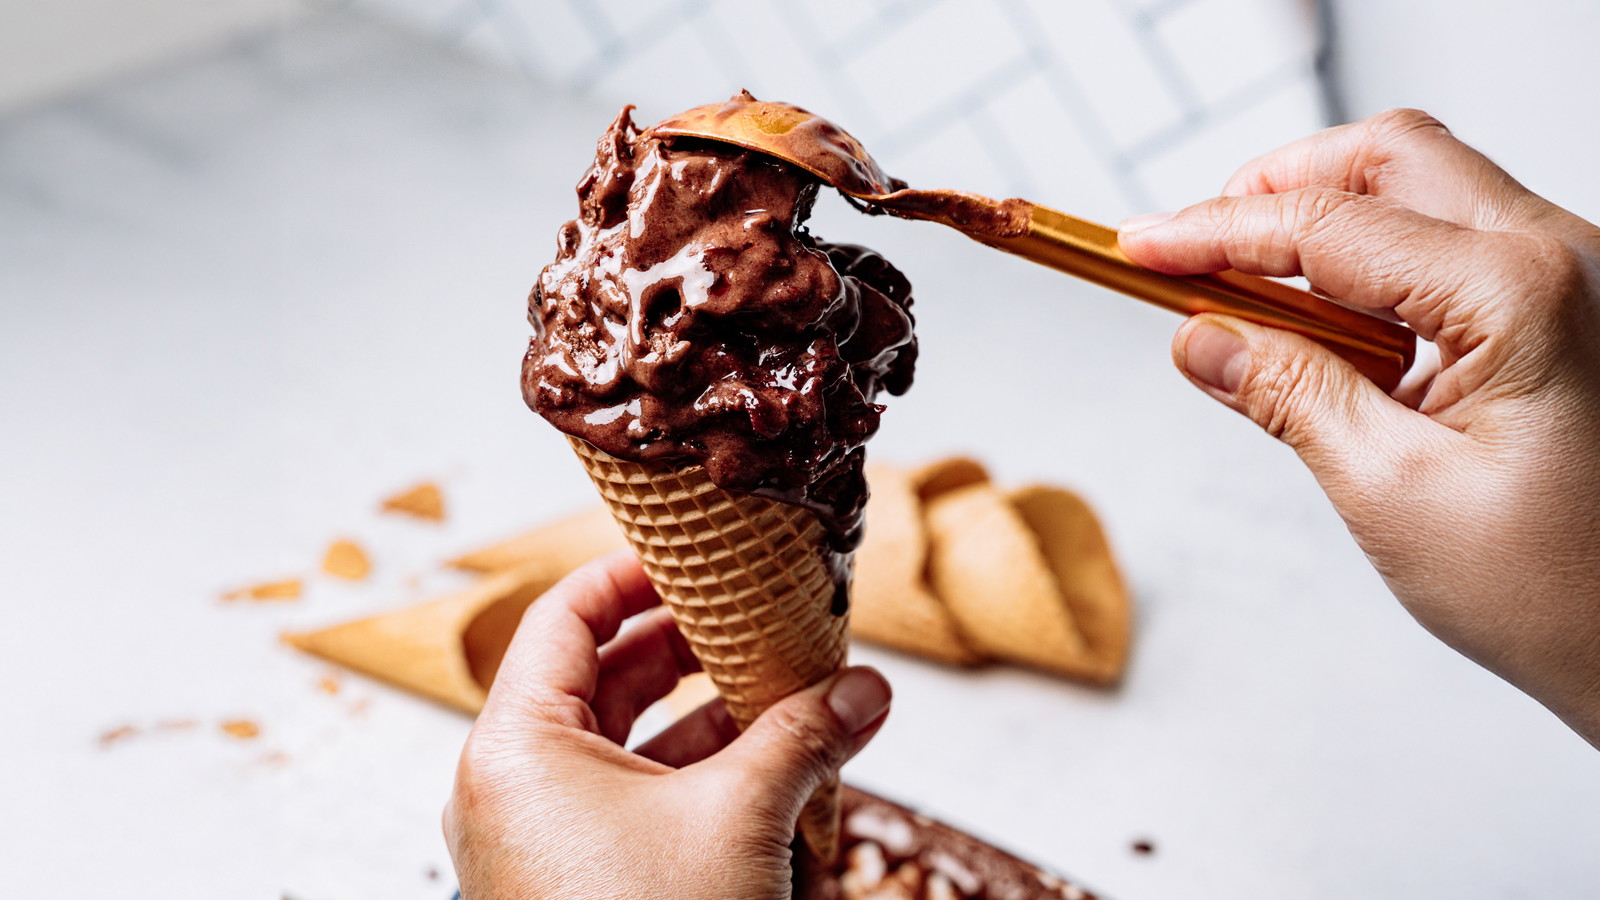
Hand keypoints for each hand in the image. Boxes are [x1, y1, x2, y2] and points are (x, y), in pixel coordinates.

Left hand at [443, 552, 891, 897]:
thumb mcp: (739, 818)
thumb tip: (866, 690)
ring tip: (784, 684)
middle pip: (598, 675)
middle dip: (688, 643)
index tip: (694, 551)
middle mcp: (515, 789)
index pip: (563, 616)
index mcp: (514, 748)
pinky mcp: (579, 887)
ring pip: (626, 744)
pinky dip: (699, 774)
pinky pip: (635, 803)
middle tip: (753, 612)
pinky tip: (773, 763)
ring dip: (707, 713)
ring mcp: (543, 843)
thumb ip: (804, 738)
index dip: (631, 572)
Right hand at [1118, 109, 1599, 746]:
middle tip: (1194, 248)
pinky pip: (1453, 245)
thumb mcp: (1392, 494)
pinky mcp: (1564, 308)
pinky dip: (1372, 266)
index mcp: (1521, 293)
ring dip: (1324, 226)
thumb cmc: (1562, 592)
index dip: (1215, 229)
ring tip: (1246, 298)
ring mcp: (1574, 276)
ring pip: (1423, 190)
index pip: (1329, 225)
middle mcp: (1564, 257)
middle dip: (1278, 187)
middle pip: (1389, 159)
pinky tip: (1324, 328)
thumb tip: (1201, 337)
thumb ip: (1289, 395)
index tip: (1138, 246)